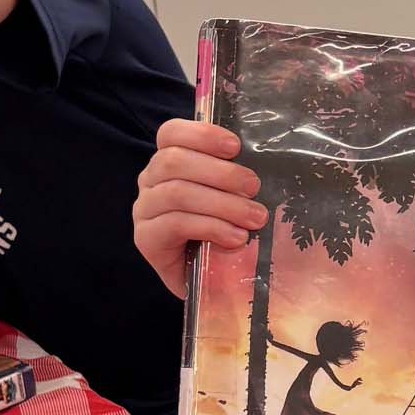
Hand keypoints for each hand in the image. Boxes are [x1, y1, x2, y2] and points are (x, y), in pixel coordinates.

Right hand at [134, 116, 265, 298]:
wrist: (208, 281)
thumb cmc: (223, 231)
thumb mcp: (231, 198)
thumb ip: (237, 179)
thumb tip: (270, 163)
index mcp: (168, 161)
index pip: (171, 133)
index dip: (202, 134)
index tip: (235, 146)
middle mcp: (150, 182)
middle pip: (175, 161)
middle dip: (221, 173)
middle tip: (254, 188)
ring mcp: (144, 211)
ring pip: (177, 193)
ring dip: (222, 204)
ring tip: (255, 219)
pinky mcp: (146, 240)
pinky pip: (175, 224)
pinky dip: (211, 228)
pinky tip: (236, 238)